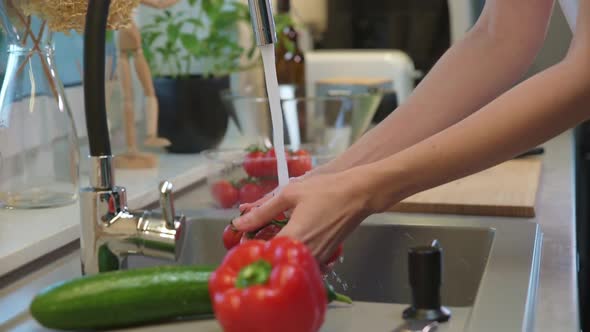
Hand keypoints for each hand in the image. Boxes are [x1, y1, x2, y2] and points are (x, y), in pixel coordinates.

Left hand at [232, 168, 375, 262]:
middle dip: (262, 252)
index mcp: (294, 237)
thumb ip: (262, 211)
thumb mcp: (289, 194)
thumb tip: (239, 222)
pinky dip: (294, 255)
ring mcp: (319, 257)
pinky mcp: (327, 257)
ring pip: (290, 264)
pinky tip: (291, 240)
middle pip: (275, 262)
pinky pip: (304, 262)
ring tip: (271, 238)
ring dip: (278, 254)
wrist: (359, 194)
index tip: (243, 238)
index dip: (249, 248)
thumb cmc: (326, 190)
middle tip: (254, 237)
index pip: (262, 254)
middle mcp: (306, 252)